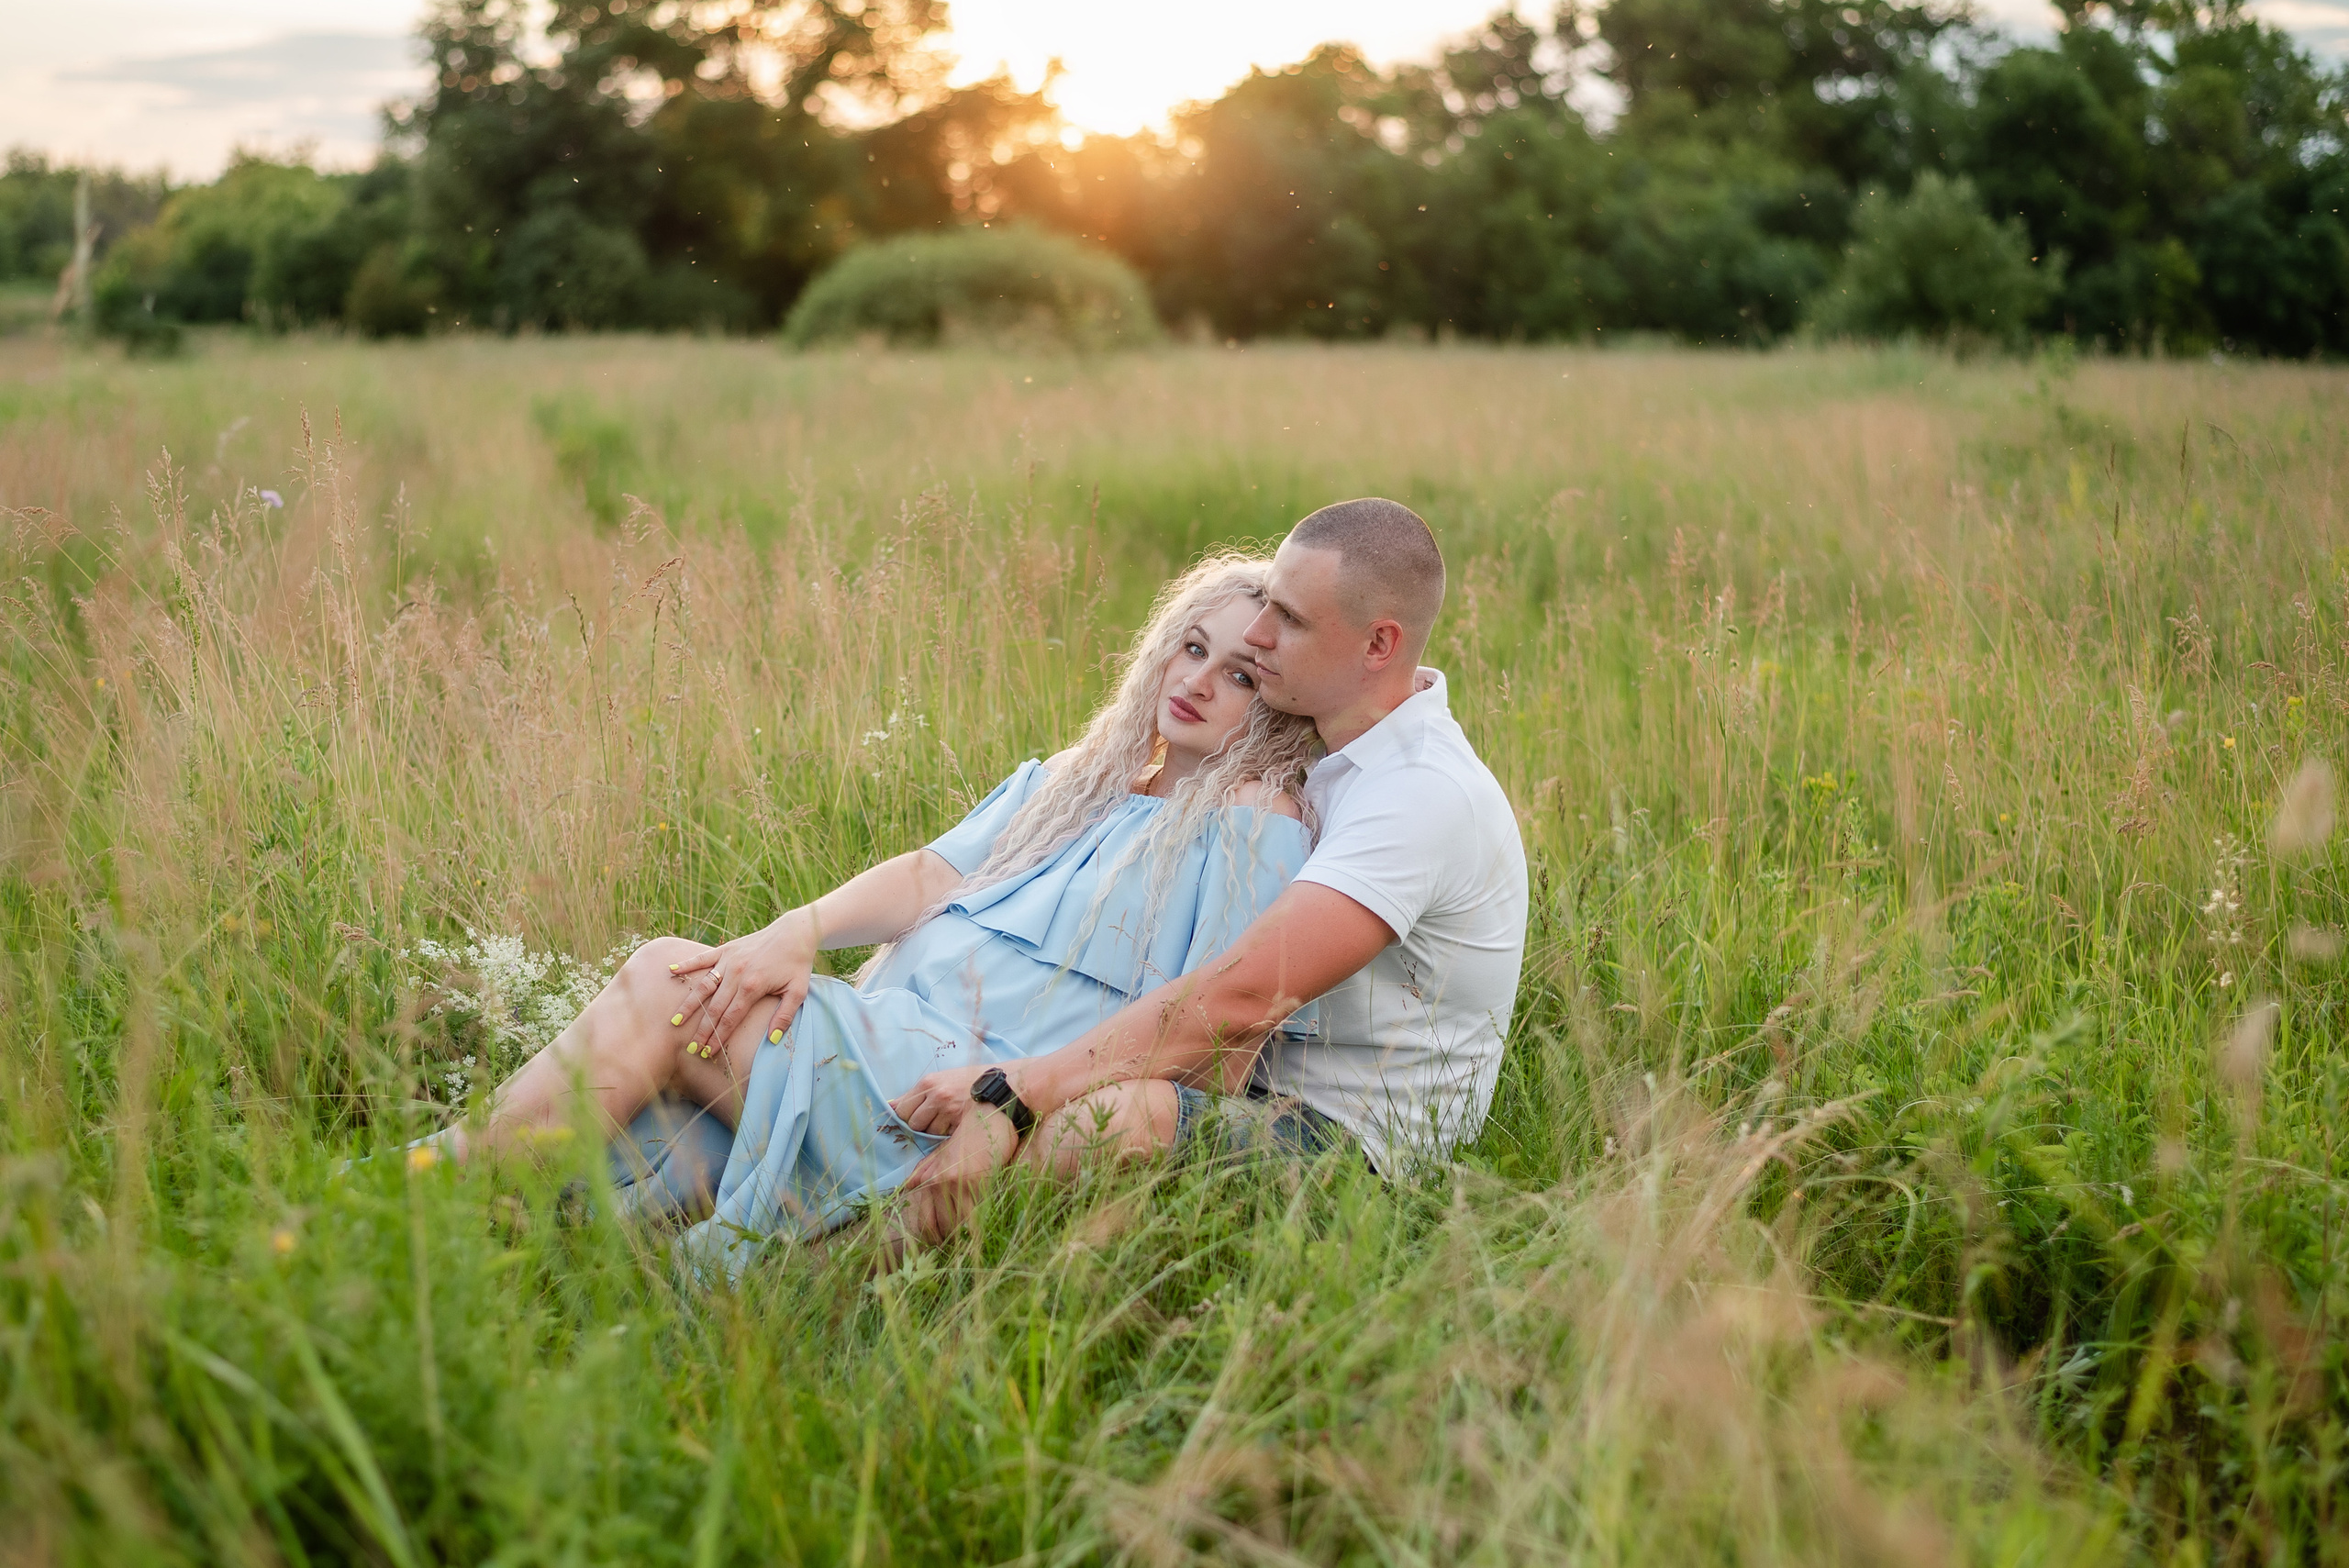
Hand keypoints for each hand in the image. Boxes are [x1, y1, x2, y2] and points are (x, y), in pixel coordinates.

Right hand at [668, 911, 818, 1062]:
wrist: (796, 932)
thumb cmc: (798, 963)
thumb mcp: (798, 991)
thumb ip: (785, 1016)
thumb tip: (773, 1039)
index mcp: (753, 987)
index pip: (730, 1019)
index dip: (718, 1037)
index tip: (708, 1053)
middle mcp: (737, 974)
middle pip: (714, 1008)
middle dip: (702, 1030)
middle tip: (692, 1047)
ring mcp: (729, 960)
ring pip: (704, 986)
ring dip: (689, 1005)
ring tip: (675, 1022)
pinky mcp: (726, 949)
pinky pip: (703, 958)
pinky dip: (687, 965)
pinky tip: (671, 971)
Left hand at [890, 1064, 989, 1134]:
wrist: (999, 1084)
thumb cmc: (966, 1082)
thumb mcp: (939, 1080)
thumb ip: (915, 1094)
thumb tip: (889, 1105)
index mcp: (928, 1083)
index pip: (901, 1109)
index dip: (907, 1116)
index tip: (916, 1115)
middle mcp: (937, 1095)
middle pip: (914, 1124)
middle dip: (922, 1125)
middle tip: (935, 1117)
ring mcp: (949, 1109)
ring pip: (930, 1132)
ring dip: (936, 1130)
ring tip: (949, 1119)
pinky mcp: (961, 1121)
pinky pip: (945, 1136)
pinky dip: (949, 1133)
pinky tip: (958, 1123)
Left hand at [897, 1109, 1019, 1245]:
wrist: (990, 1114)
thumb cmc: (969, 1132)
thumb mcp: (944, 1150)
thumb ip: (926, 1169)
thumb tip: (907, 1187)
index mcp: (930, 1177)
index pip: (926, 1220)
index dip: (933, 1236)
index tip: (940, 1243)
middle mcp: (940, 1182)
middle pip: (940, 1226)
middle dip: (947, 1240)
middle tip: (954, 1247)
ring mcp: (959, 1184)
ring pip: (958, 1223)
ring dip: (963, 1236)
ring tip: (969, 1243)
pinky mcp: (979, 1182)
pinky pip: (977, 1213)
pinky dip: (978, 1225)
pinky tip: (982, 1231)